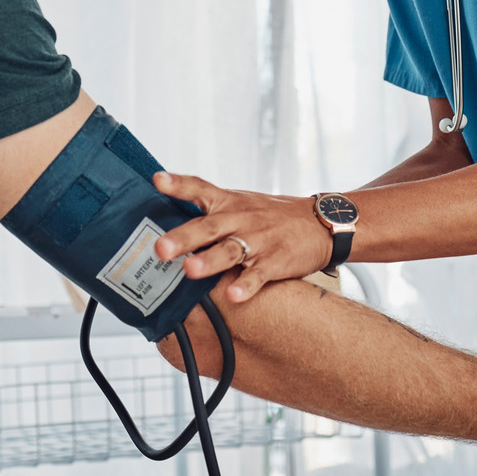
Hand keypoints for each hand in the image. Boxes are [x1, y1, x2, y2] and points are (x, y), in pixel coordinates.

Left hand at [151, 173, 334, 301]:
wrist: (320, 223)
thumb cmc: (271, 216)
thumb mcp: (240, 203)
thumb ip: (208, 210)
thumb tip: (164, 219)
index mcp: (229, 203)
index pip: (200, 188)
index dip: (178, 184)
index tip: (157, 180)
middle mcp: (241, 219)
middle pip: (209, 226)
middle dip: (183, 237)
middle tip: (160, 248)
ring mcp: (259, 241)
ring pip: (231, 250)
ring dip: (209, 260)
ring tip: (190, 270)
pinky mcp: (276, 261)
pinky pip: (259, 275)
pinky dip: (247, 285)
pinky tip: (234, 295)